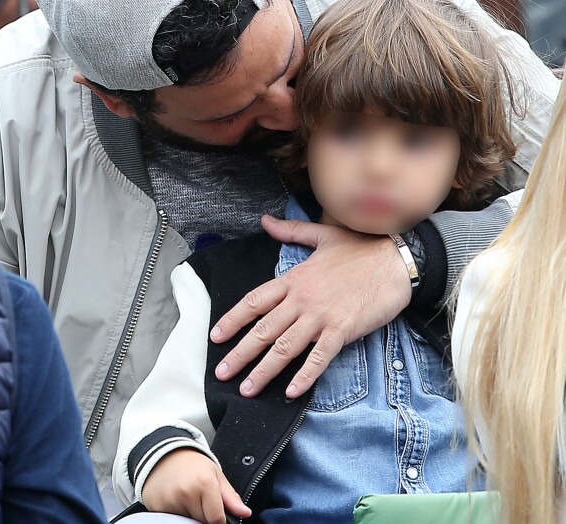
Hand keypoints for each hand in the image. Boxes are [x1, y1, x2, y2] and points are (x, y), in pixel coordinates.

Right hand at [142, 448, 250, 523]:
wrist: (165, 455)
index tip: (217, 513)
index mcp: (205, 483)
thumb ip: (231, 497)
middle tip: (199, 497)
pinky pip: (173, 520)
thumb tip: (245, 512)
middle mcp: (187, 492)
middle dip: (204, 514)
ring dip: (190, 515)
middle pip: (202, 521)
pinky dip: (177, 514)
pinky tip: (177, 501)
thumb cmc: (193, 464)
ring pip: (188, 522)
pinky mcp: (159, 507)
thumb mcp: (215, 474)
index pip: (217, 519)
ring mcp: (171, 500)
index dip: (219, 519)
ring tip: (188, 497)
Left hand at [211, 215, 411, 397]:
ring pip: (286, 347)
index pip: (254, 301)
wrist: (396, 259)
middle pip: (264, 330)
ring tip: (248, 389)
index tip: (216, 336)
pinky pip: (320, 357)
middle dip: (240, 354)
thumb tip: (265, 220)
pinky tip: (292, 392)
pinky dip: (305, 376)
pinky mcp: (343, 329)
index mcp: (294, 279)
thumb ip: (291, 231)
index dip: (233, 319)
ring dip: (264, 370)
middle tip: (222, 373)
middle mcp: (302, 299)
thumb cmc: (361, 248)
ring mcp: (322, 316)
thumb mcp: (322, 235)